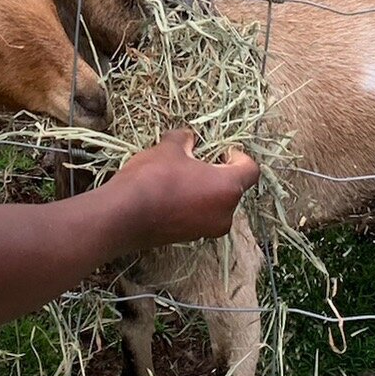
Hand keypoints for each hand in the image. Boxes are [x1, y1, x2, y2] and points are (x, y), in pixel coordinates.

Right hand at [109, 129, 258, 248]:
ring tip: (181, 175)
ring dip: (205, 188)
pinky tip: (171, 193)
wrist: (124, 216)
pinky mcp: (191, 238)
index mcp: (228, 188)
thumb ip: (184, 139)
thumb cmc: (153, 178)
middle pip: (234, 188)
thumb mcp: (169, 149)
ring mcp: (208, 230)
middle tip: (197, 159)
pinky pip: (202, 216)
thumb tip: (188, 137)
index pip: (250, 170)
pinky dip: (194, 204)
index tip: (221, 149)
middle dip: (218, 171)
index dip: (238, 155)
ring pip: (217, 203)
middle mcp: (225, 214)